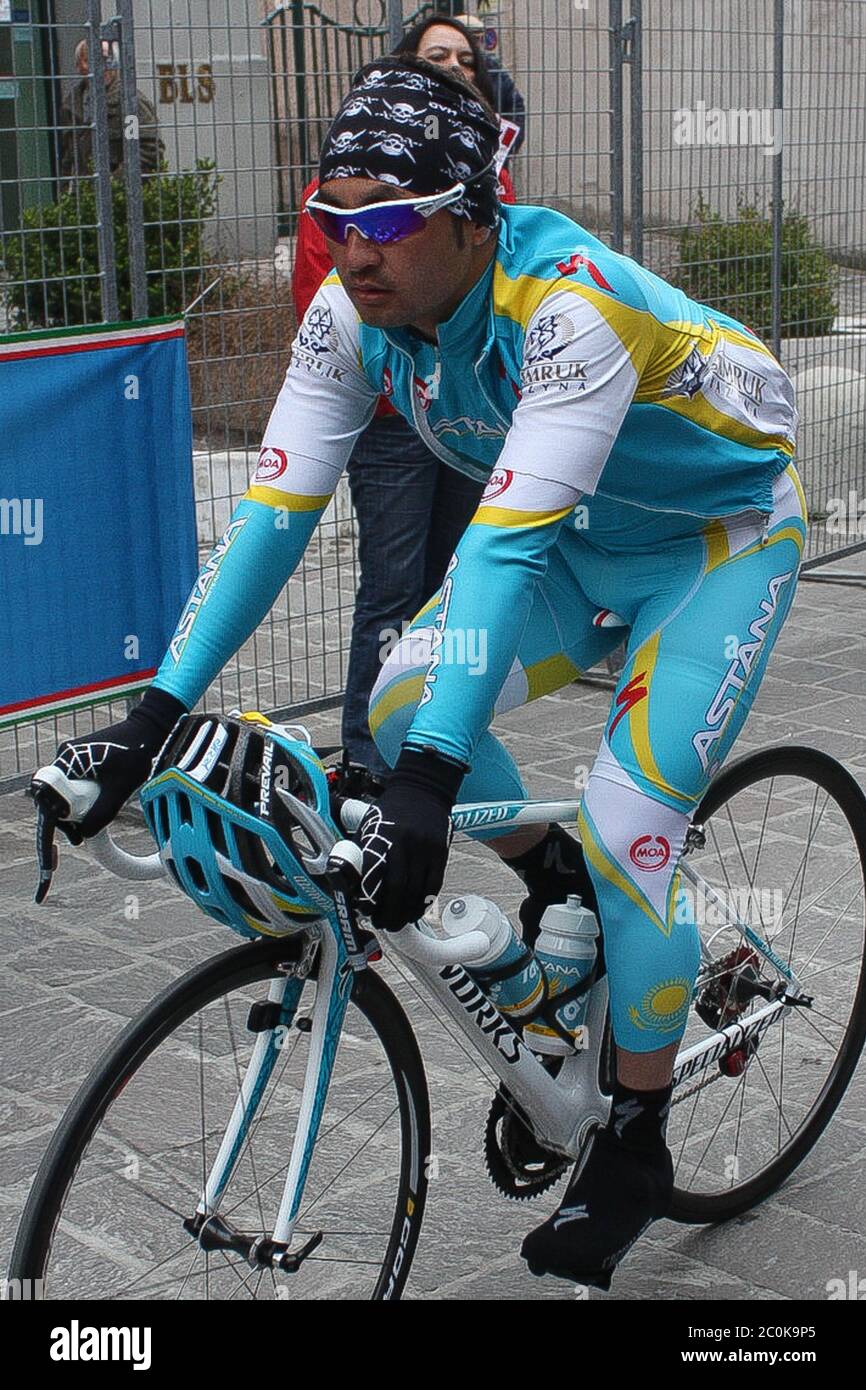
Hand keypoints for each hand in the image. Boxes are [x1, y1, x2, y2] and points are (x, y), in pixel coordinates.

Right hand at [31, 686, 185, 840]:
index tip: (70, 830)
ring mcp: (74, 756)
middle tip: (80, 833)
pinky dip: (81, 796)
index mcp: (69, 759)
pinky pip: (74, 782)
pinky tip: (94, 807)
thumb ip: (103, 811)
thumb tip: (85, 834)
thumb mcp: (120, 788)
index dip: (55, 814)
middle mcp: (66, 756)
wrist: (149, 731)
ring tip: (88, 823)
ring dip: (74, 806)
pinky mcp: (83, 758)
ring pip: (65, 788)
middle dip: (65, 814)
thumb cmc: (136, 754)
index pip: (47, 792)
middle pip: (54, 792)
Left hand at [355, 746, 464, 931]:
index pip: (374, 876)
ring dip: (407, 913)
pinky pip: (434, 885)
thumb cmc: (391, 811)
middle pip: (397, 889)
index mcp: (381, 837)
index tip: (364, 912)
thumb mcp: (369, 826)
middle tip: (382, 923)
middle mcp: (404, 843)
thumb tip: (349, 884)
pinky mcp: (440, 853)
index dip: (369, 900)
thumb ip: (361, 852)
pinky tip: (416, 910)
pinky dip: (424, 902)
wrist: (422, 789)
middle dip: (389, 913)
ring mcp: (425, 849)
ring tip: (398, 921)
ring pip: (417, 891)